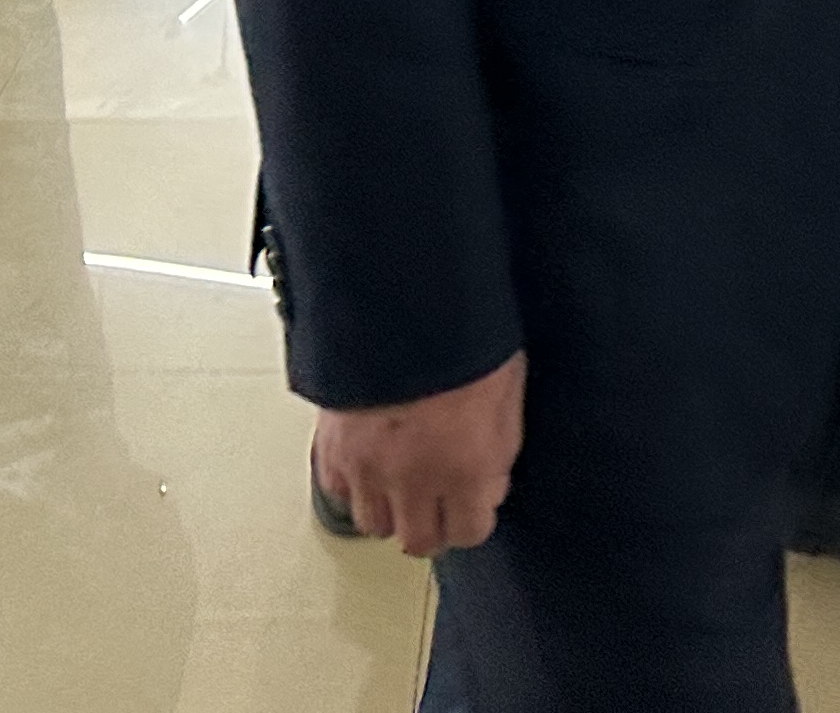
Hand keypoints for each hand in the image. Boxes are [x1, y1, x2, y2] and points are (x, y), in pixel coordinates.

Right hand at [314, 352, 524, 556]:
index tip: (473, 502)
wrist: (402, 299)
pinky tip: (368, 460)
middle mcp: (415, 479)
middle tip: (438, 498)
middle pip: (419, 540)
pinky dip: (353, 482)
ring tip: (400, 480)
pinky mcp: (333, 447)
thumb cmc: (462, 332)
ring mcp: (369, 467)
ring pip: (374, 523)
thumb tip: (488, 484)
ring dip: (390, 507)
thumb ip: (497, 450)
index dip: (473, 517)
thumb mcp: (506, 392)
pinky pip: (338, 489)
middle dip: (432, 523)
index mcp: (467, 469)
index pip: (469, 532)